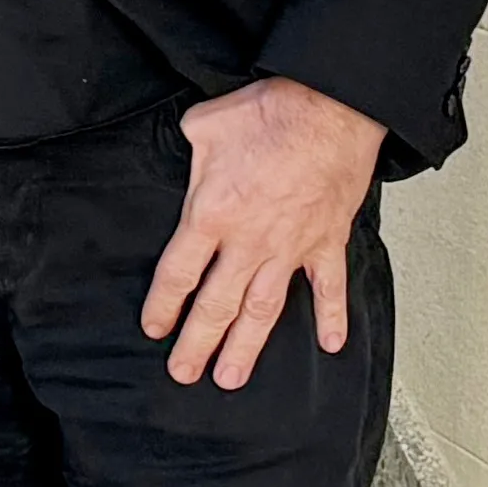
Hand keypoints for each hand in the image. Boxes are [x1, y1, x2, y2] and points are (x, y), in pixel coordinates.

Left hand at [141, 76, 382, 388]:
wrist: (332, 109)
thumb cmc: (269, 114)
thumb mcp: (204, 126)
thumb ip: (189, 152)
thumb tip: (188, 153)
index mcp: (211, 216)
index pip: (178, 274)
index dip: (163, 306)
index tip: (155, 329)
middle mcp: (249, 241)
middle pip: (216, 304)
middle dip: (198, 343)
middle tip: (184, 374)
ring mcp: (291, 247)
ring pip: (265, 309)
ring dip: (247, 346)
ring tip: (231, 377)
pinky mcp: (327, 241)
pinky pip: (329, 288)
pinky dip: (332, 317)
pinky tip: (330, 345)